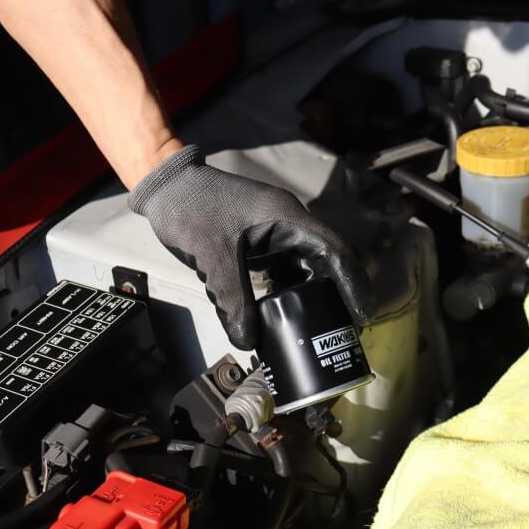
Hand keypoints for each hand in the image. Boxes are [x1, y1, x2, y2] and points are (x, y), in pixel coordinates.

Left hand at [128, 145, 374, 349]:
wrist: (165, 186)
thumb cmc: (191, 210)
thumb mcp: (213, 257)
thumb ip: (232, 300)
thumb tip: (248, 341)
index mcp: (288, 218)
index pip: (334, 251)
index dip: (353, 283)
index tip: (362, 314)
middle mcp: (289, 222)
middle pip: (327, 259)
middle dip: (338, 292)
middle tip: (345, 326)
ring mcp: (275, 229)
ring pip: (306, 264)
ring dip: (313, 292)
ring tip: (319, 324)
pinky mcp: (261, 238)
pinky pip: (285, 265)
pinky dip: (290, 288)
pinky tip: (287, 311)